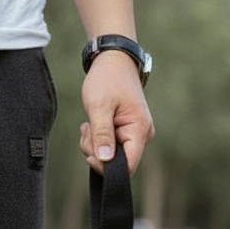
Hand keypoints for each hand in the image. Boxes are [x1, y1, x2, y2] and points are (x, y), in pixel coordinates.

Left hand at [80, 50, 153, 174]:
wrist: (114, 61)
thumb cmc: (108, 79)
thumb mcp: (99, 106)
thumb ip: (102, 134)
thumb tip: (104, 160)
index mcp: (139, 130)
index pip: (128, 166)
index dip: (107, 168)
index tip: (89, 155)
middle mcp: (143, 136)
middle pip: (119, 162)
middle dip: (97, 152)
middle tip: (86, 130)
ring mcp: (136, 135)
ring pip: (113, 156)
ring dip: (95, 145)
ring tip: (89, 124)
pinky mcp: (128, 134)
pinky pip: (112, 147)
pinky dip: (98, 141)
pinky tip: (93, 125)